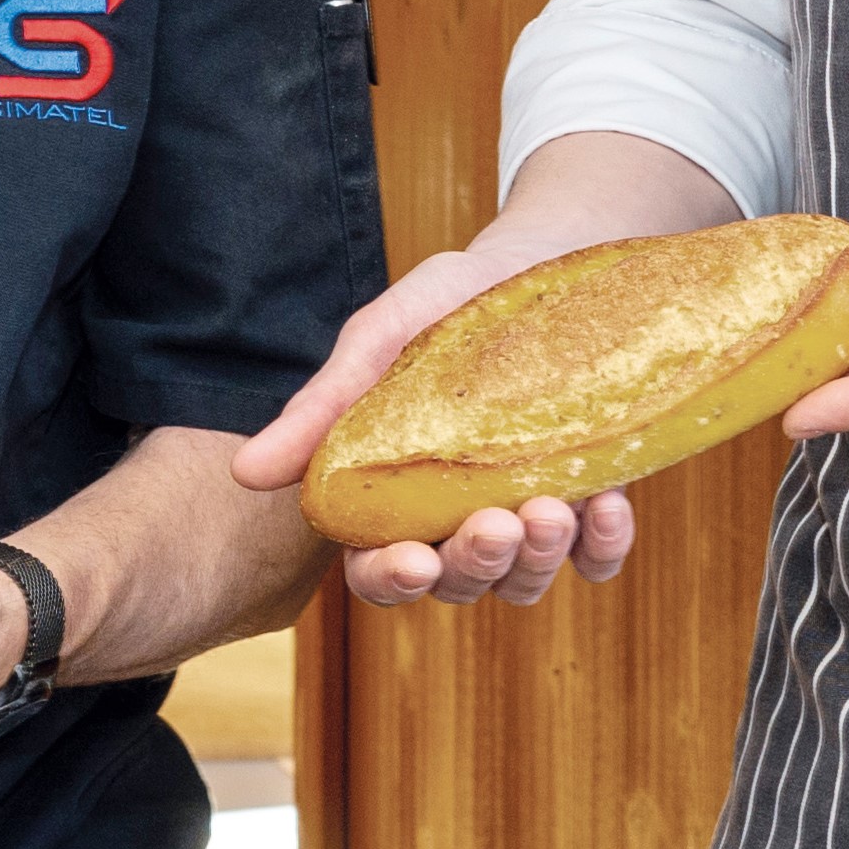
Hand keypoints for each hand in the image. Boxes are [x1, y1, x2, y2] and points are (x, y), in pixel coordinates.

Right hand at [234, 243, 637, 613]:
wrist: (544, 262)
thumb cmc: (446, 304)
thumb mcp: (376, 344)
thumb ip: (320, 411)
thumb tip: (244, 473)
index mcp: (393, 494)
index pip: (378, 570)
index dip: (391, 582)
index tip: (414, 561)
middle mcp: (456, 517)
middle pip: (459, 585)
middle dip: (476, 565)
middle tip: (496, 523)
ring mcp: (524, 515)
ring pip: (524, 582)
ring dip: (537, 561)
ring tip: (550, 508)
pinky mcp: (587, 502)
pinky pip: (597, 559)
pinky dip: (601, 548)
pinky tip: (604, 504)